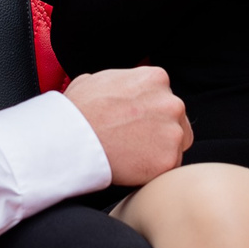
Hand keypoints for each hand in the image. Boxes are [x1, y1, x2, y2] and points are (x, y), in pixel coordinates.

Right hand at [65, 66, 191, 185]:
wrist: (71, 139)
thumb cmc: (78, 109)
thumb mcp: (99, 78)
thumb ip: (122, 80)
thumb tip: (122, 84)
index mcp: (157, 78)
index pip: (166, 97)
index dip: (151, 111)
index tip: (136, 121)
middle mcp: (172, 103)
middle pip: (177, 120)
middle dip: (160, 130)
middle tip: (135, 139)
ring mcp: (173, 132)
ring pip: (176, 144)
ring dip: (159, 149)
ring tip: (132, 153)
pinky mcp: (169, 160)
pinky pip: (169, 167)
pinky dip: (154, 169)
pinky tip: (133, 165)